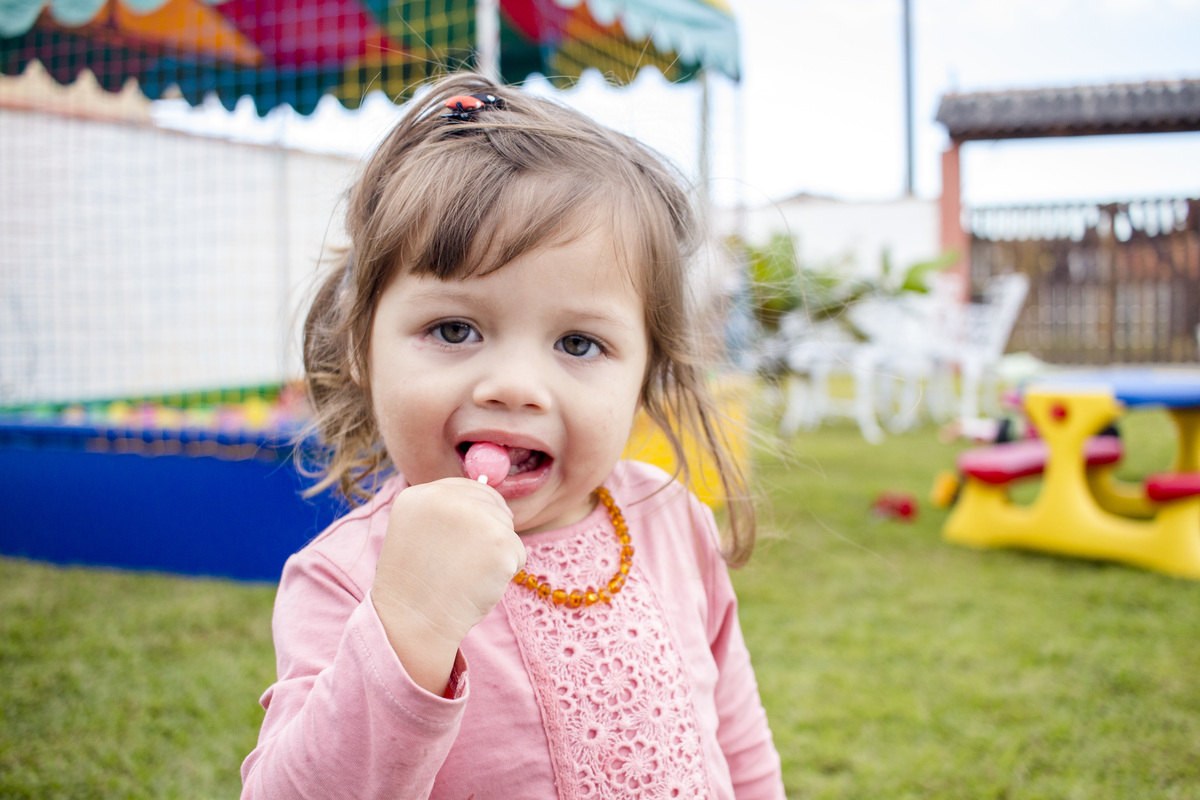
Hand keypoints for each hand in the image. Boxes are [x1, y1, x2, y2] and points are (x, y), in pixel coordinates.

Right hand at [371, 478, 524, 694]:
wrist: (414, 623)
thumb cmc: (418, 584)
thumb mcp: (418, 532)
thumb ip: (449, 510)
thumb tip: (493, 498)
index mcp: (420, 494)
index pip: (469, 488)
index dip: (473, 518)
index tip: (456, 545)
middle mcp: (447, 497)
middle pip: (494, 505)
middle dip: (487, 534)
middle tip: (461, 564)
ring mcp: (476, 516)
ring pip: (507, 529)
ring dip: (495, 554)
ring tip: (465, 574)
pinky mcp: (500, 540)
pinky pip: (518, 553)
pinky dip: (505, 572)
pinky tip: (478, 584)